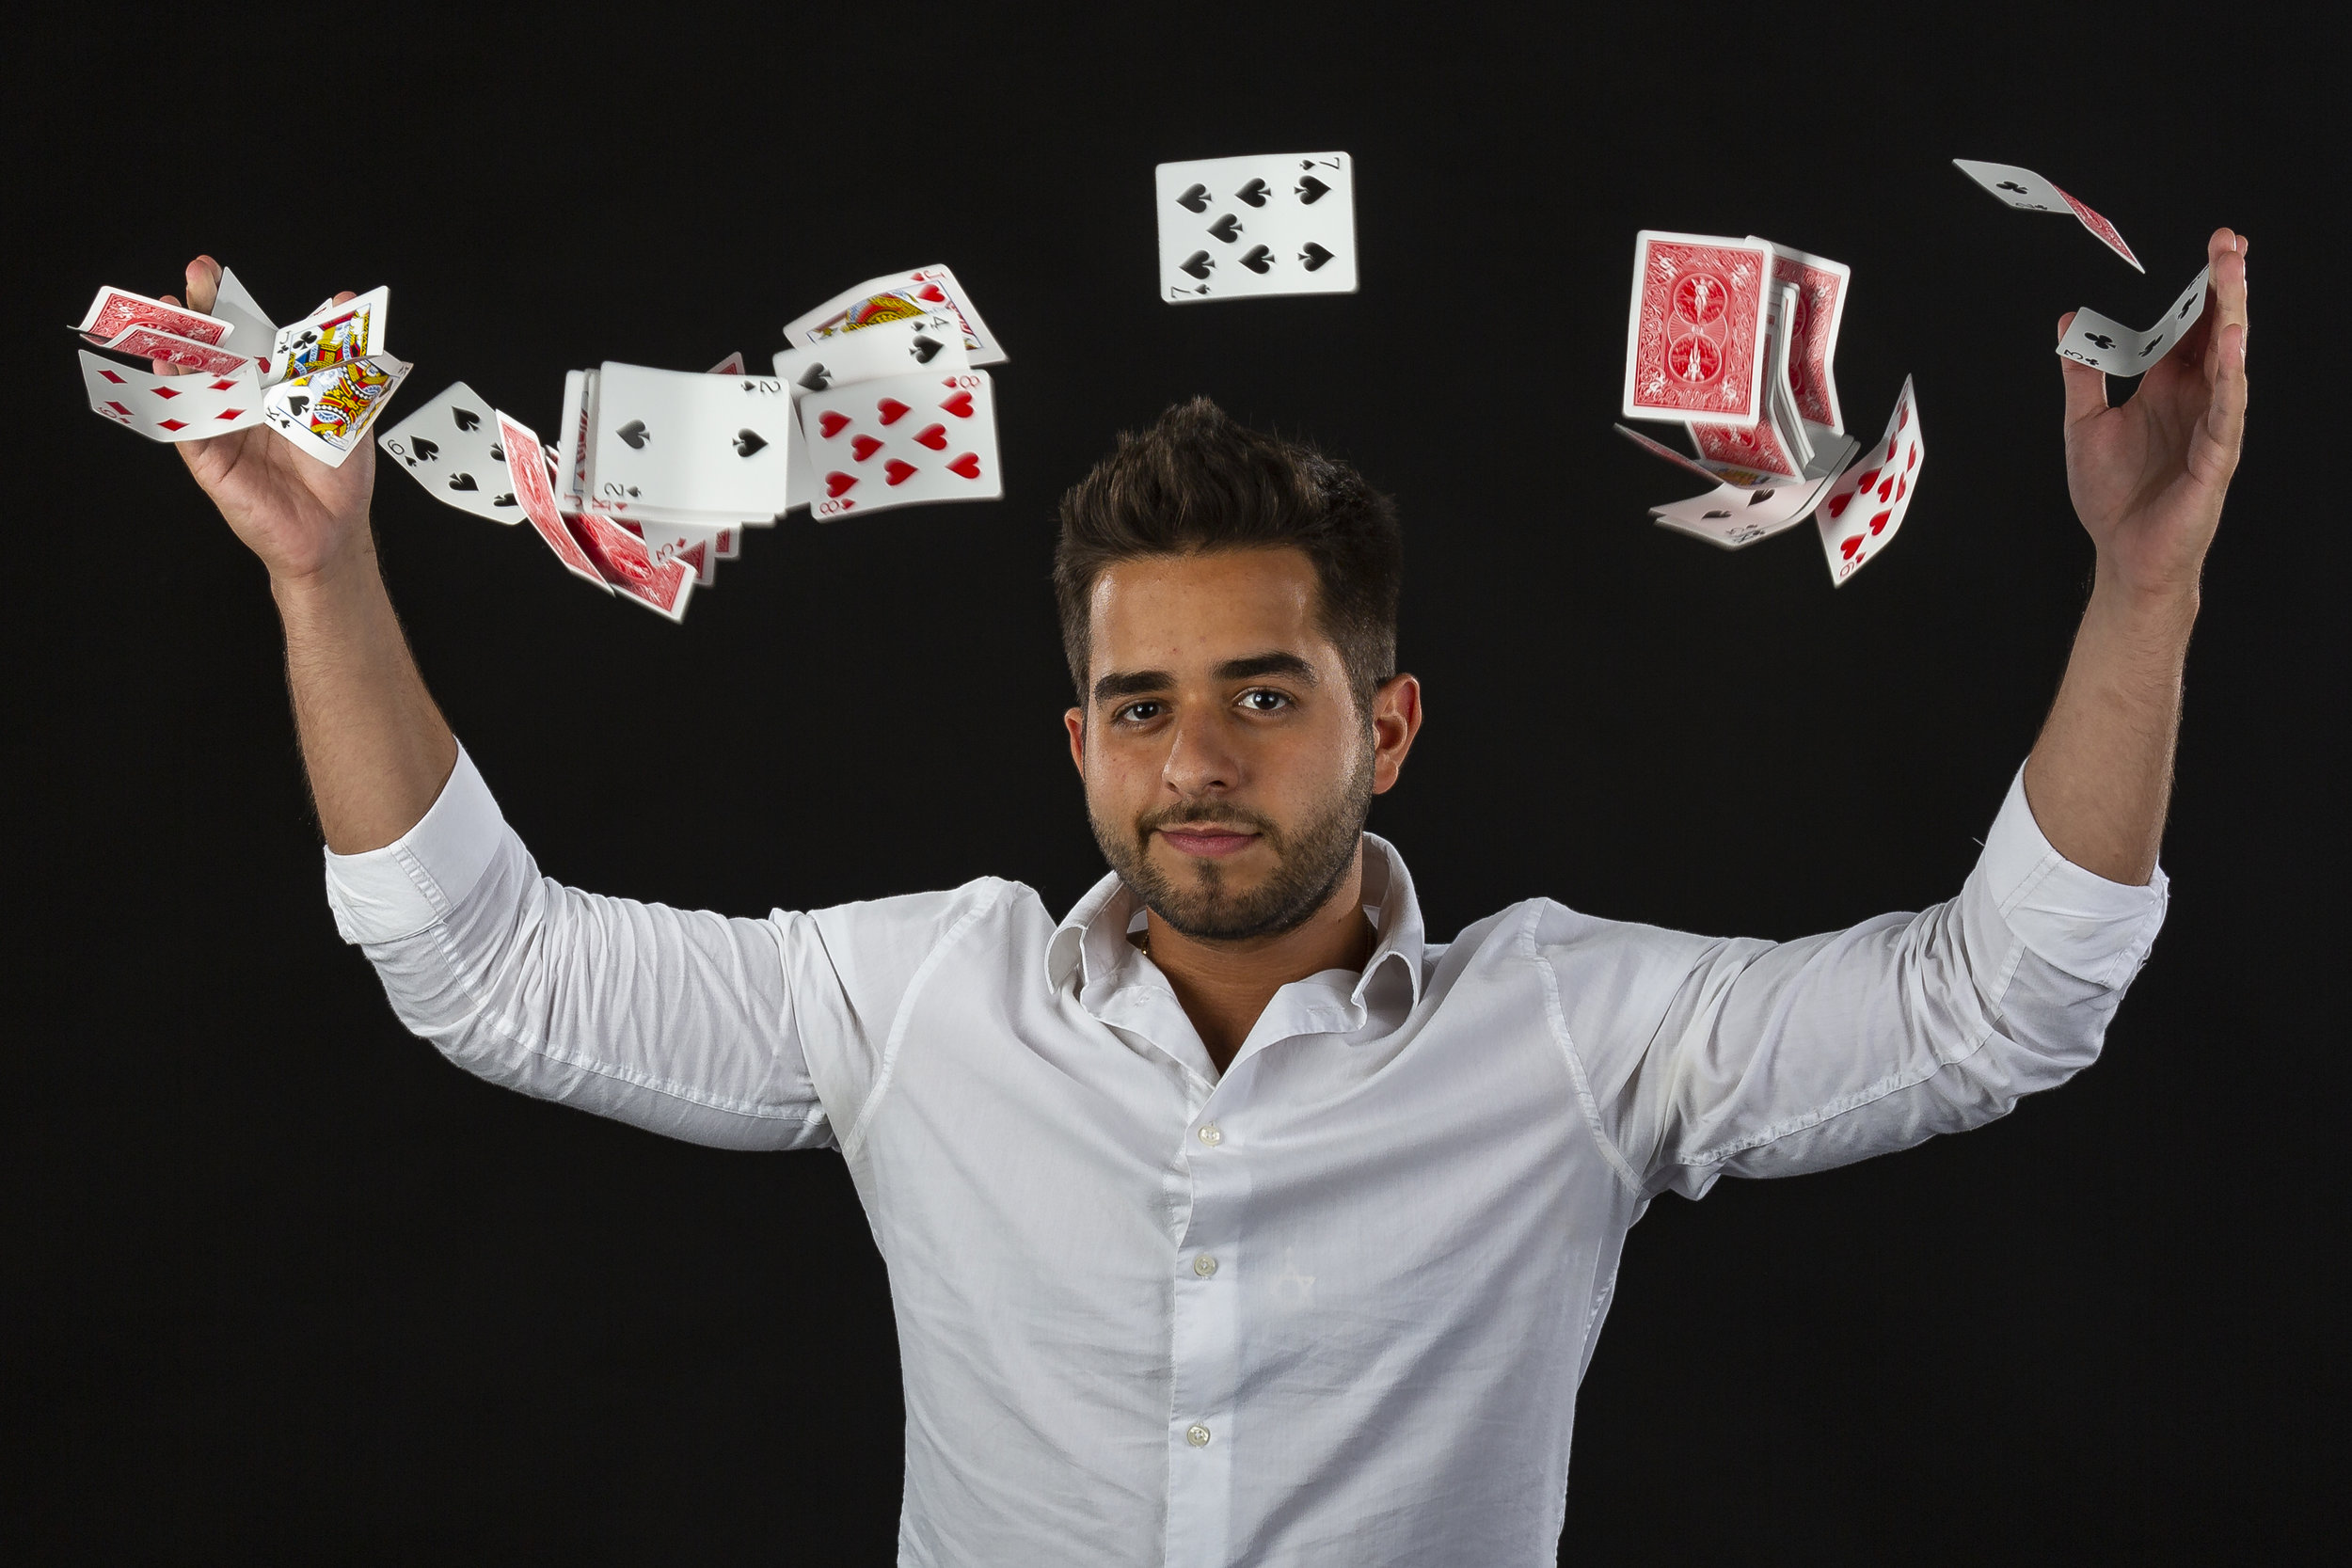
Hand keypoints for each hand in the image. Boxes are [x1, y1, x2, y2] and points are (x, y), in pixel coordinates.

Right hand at [158, 257, 377, 583]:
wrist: (334, 528)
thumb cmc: (339, 471)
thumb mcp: (346, 403)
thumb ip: (339, 355)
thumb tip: (345, 301)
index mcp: (270, 384)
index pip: (242, 334)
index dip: (225, 303)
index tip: (209, 270)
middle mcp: (240, 400)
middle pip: (213, 348)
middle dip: (200, 311)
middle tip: (193, 275)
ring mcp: (220, 426)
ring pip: (190, 378)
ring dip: (177, 344)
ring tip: (169, 311)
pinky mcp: (207, 457)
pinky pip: (183, 420)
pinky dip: (174, 392)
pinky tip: (168, 364)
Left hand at [2058, 227, 2248, 599]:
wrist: (2122, 554)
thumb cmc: (2111, 497)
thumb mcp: (2083, 424)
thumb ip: (2082, 374)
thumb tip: (2069, 325)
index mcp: (2166, 388)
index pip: (2190, 326)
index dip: (2200, 288)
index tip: (2212, 246)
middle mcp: (2195, 399)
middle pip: (2216, 331)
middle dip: (2225, 286)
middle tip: (2230, 242)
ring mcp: (2210, 424)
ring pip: (2229, 360)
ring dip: (2232, 315)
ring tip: (2234, 274)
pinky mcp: (2215, 455)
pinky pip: (2226, 408)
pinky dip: (2230, 374)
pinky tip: (2231, 341)